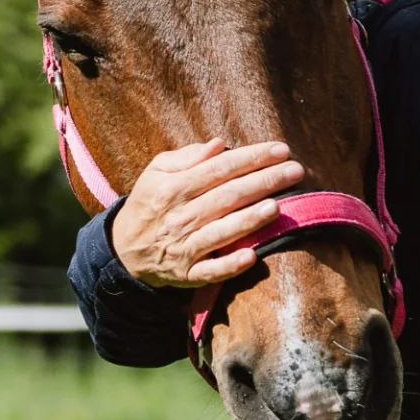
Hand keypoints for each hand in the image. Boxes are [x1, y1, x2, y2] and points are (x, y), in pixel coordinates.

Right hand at [109, 139, 302, 287]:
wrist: (123, 249)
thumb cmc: (152, 202)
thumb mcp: (157, 171)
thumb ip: (187, 157)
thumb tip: (219, 145)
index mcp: (173, 188)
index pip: (220, 169)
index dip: (252, 158)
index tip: (282, 150)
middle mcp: (180, 217)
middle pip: (227, 197)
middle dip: (264, 182)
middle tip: (296, 171)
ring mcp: (184, 247)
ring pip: (221, 232)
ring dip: (249, 220)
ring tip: (277, 206)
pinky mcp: (187, 274)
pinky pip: (211, 271)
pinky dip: (230, 265)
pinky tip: (252, 256)